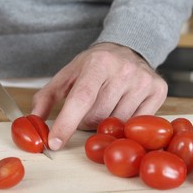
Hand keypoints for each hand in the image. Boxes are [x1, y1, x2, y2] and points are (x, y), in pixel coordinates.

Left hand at [32, 42, 167, 149]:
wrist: (127, 49)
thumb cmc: (94, 65)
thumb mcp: (67, 75)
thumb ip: (46, 97)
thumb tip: (33, 123)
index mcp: (98, 63)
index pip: (81, 99)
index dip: (67, 124)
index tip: (54, 143)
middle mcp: (124, 70)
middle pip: (98, 117)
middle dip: (86, 122)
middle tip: (88, 109)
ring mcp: (143, 81)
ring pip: (117, 123)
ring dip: (106, 123)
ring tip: (106, 105)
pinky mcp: (158, 91)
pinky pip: (136, 122)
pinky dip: (124, 123)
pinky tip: (122, 107)